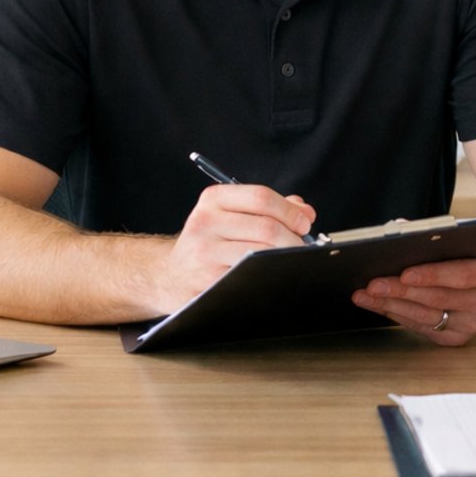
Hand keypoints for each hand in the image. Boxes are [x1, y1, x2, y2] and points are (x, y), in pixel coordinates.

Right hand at [150, 184, 315, 313]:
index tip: (305, 222)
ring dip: (284, 257)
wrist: (171, 274)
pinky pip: (250, 275)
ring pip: (260, 253)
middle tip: (303, 246)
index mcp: (213, 199)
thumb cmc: (209, 241)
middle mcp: (205, 221)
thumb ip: (268, 208)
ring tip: (290, 259)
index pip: (261, 197)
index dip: (290, 211)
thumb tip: (304, 211)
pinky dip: (268, 273)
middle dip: (294, 238)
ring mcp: (205, 252)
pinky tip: (272, 273)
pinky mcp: (208, 279)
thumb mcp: (230, 214)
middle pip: (266, 227)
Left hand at [352, 246, 475, 346]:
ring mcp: (475, 324)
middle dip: (402, 291)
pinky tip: (381, 305)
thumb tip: (397, 232)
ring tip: (368, 295)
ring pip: (427, 317)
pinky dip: (399, 316)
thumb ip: (433, 235)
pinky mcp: (460, 338)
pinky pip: (424, 329)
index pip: (462, 274)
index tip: (403, 273)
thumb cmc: (466, 252)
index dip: (432, 275)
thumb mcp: (460, 239)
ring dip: (393, 306)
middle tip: (373, 285)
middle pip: (439, 298)